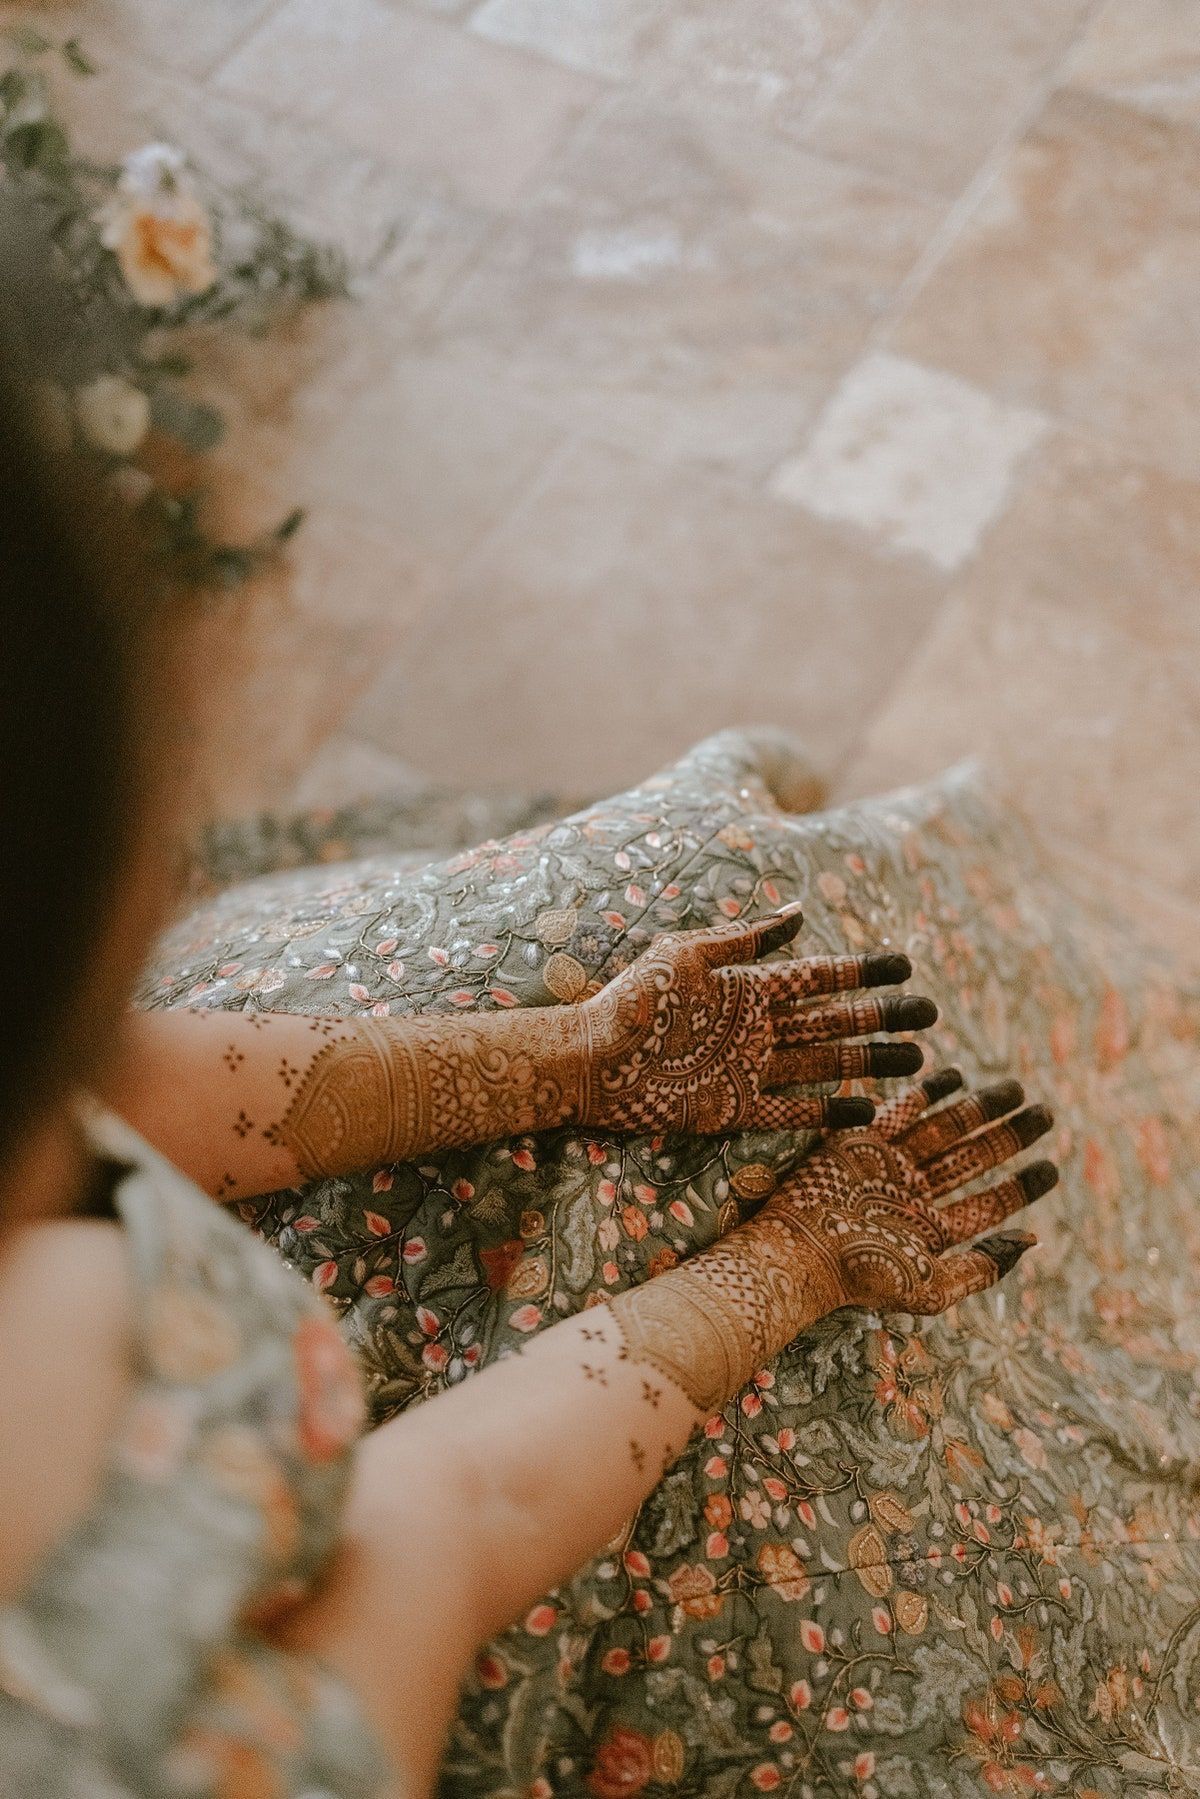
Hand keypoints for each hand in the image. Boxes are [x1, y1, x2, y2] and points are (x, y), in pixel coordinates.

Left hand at [575, 906, 935, 1134]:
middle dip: (882, 1017)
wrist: (589, 1060)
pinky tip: (865, 1111)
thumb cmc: (632, 1001)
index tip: (904, 965)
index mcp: (747, 988)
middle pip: (833, 1022)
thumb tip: (800, 912)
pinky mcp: (733, 1110)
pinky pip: (790, 1112)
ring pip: (824, 1065)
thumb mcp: (686, 955)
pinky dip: (827, 1113)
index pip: (818, 977)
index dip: (861, 971)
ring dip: (869, 1062)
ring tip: (917, 1060)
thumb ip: (745, 939)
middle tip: (929, 1015)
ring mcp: (749, 1070)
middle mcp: (756, 1029)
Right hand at [760, 1067, 1057, 1317]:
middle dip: (1009, 1136)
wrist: (803, 1251)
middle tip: (1045, 1114)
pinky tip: (955, 1077)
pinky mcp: (861, 1141)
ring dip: (980, 1109)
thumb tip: (1032, 1240)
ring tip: (1016, 1090)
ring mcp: (889, 1165)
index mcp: (931, 1231)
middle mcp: (914, 1194)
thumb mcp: (933, 1286)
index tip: (1052, 1167)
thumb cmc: (865, 1276)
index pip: (988, 1204)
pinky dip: (927, 1093)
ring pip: (945, 1130)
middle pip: (973, 1158)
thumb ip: (983, 1266)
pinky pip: (900, 1110)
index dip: (1021, 1186)